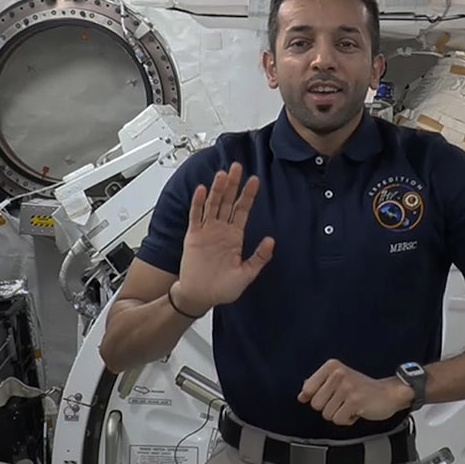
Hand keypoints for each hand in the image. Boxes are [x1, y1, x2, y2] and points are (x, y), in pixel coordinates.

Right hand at [176, 162, 274, 312]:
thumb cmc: (222, 288)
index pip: (242, 210)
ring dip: (217, 189)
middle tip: (237, 167)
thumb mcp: (246, 274)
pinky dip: (198, 202)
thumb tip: (271, 241)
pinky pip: (196, 216)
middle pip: (228, 202)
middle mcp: (221, 230)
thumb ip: (259, 258)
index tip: (255, 180)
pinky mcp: (193, 236)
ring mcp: (206, 231)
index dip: (248, 195)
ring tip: (222, 174)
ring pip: (213, 205)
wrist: (200, 296)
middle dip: (233, 184)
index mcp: (234, 237)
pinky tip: (202, 190)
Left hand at [298, 360, 414, 425]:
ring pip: (327, 414)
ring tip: (351, 405)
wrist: (389, 394)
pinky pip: (339, 420)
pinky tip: (357, 411)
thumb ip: (318, 386)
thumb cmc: (362, 389)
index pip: (307, 389)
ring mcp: (346, 387)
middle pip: (316, 404)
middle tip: (343, 401)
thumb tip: (301, 396)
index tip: (330, 396)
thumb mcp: (338, 380)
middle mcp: (338, 374)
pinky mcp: (355, 401)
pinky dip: (347, 420)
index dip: (316, 398)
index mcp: (332, 366)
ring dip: (339, 414)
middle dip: (329, 408)